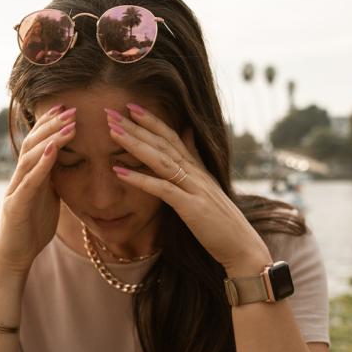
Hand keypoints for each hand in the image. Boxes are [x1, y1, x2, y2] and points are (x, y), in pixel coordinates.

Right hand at [0, 105, 76, 277]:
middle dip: (51, 124)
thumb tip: (69, 163)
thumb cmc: (32, 229)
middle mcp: (19, 178)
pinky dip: (41, 164)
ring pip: (31, 157)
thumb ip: (53, 180)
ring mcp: (15, 190)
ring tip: (68, 124)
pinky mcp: (16, 206)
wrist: (14, 257)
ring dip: (50, 139)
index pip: (37, 142)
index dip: (49, 123)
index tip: (66, 107)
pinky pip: (29, 181)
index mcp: (29, 176)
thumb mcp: (48, 198)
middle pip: (32, 143)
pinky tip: (53, 150)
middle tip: (71, 108)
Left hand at [106, 104, 272, 272]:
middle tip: (110, 111)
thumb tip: (187, 131)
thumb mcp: (208, 183)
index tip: (130, 106)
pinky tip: (119, 171)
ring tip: (112, 132)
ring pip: (161, 159)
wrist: (242, 245)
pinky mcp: (191, 207)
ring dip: (135, 144)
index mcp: (197, 167)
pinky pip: (162, 189)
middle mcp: (196, 172)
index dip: (151, 120)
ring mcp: (194, 188)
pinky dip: (140, 179)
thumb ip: (195, 157)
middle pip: (162, 142)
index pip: (171, 136)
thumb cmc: (221, 220)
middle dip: (136, 126)